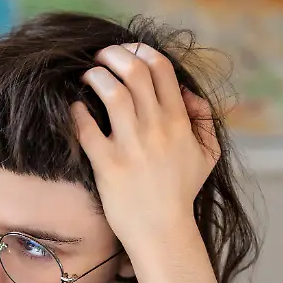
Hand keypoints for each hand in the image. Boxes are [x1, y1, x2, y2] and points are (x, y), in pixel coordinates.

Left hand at [73, 45, 224, 282]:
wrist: (163, 231)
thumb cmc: (181, 193)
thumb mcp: (207, 155)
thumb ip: (204, 121)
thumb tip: (189, 94)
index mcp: (179, 122)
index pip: (161, 68)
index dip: (141, 50)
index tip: (127, 52)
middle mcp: (156, 129)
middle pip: (135, 71)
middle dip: (114, 55)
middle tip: (101, 58)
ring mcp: (131, 146)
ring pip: (112, 93)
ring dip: (96, 77)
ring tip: (88, 77)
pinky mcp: (108, 165)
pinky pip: (87, 128)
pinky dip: (77, 112)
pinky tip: (75, 108)